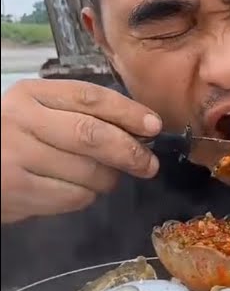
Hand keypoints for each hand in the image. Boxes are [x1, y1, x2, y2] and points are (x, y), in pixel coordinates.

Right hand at [0, 79, 159, 223]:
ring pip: (87, 171)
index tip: (154, 126)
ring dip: (109, 179)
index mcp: (31, 94)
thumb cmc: (14, 136)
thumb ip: (82, 114)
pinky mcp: (16, 190)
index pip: (89, 97)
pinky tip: (81, 189)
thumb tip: (143, 128)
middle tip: (149, 165)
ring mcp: (15, 156)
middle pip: (91, 135)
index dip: (128, 112)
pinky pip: (72, 197)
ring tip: (107, 177)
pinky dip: (88, 196)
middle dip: (129, 152)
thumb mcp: (39, 112)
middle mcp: (20, 120)